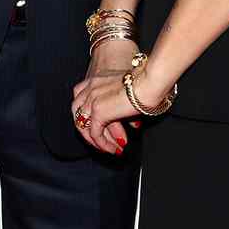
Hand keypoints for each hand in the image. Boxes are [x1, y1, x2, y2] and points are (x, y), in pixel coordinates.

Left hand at [70, 39, 138, 153]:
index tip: (98, 127)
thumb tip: (131, 121)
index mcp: (96, 79)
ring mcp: (91, 99)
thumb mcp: (129, 89)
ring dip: (96, 141)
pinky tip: (113, 149)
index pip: (80, 99)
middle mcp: (90, 88)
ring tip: (110, 149)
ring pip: (84, 126)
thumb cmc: (147, 83)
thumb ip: (122, 101)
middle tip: (100, 142)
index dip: (86, 115)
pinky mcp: (98, 112)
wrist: (150, 81)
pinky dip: (103, 144)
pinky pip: (95, 134)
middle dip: (87, 130)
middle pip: (78, 113)